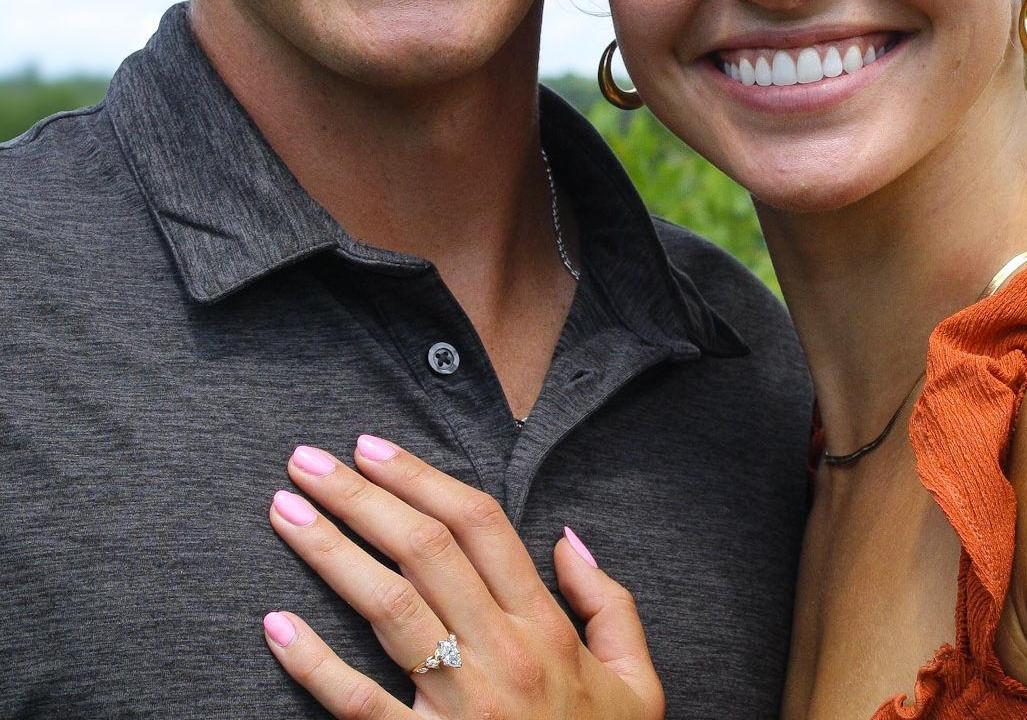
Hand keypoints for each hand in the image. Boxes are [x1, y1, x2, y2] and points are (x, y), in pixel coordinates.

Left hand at [262, 436, 664, 719]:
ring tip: (284, 509)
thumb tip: (568, 541)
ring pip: (388, 608)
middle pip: (424, 551)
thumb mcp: (636, 680)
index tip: (373, 447)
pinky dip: (313, 664)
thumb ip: (609, 603)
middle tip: (309, 459)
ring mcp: (457, 706)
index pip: (480, 526)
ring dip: (330, 551)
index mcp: (544, 627)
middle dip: (361, 496)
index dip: (422, 478)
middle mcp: (500, 655)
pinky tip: (275, 623)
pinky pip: (358, 705)